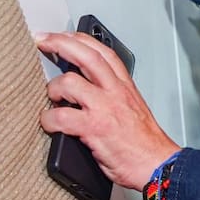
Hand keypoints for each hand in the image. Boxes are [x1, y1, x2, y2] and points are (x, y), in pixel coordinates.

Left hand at [36, 31, 181, 188]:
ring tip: (52, 98)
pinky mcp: (95, 128)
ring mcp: (104, 108)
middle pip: (86, 56)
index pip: (103, 52)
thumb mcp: (132, 109)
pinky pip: (61, 117)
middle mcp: (115, 92)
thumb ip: (112, 96)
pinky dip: (49, 119)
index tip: (64, 35)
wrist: (158, 165)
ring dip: (53, 88)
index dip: (81, 39)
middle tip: (41, 40)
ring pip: (69, 82)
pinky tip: (49, 124)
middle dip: (60, 43)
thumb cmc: (144, 143)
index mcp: (125, 87)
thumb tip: (86, 91)